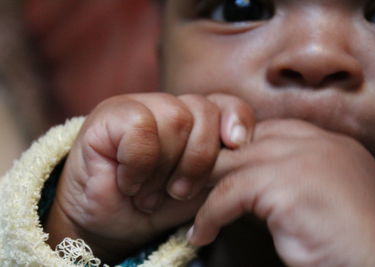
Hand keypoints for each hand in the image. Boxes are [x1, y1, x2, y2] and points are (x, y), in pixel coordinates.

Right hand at [44, 92, 254, 263]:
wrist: (106, 225)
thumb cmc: (153, 205)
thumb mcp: (198, 188)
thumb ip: (221, 165)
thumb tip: (246, 149)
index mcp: (188, 119)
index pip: (223, 102)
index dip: (236, 119)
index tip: (237, 146)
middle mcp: (163, 106)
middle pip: (202, 111)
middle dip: (198, 160)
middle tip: (178, 191)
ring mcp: (134, 106)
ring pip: (175, 119)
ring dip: (165, 169)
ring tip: (149, 192)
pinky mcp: (107, 115)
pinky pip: (140, 128)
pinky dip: (139, 166)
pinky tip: (127, 182)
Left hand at [189, 119, 374, 266]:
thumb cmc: (341, 240)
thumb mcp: (313, 196)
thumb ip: (286, 176)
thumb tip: (240, 176)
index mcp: (327, 142)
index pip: (264, 129)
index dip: (231, 149)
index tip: (205, 171)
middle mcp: (317, 142)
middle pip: (244, 141)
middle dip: (209, 163)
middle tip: (181, 184)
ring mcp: (304, 159)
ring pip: (232, 162)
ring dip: (201, 187)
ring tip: (181, 204)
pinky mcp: (289, 185)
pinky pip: (232, 193)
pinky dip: (210, 215)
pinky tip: (202, 234)